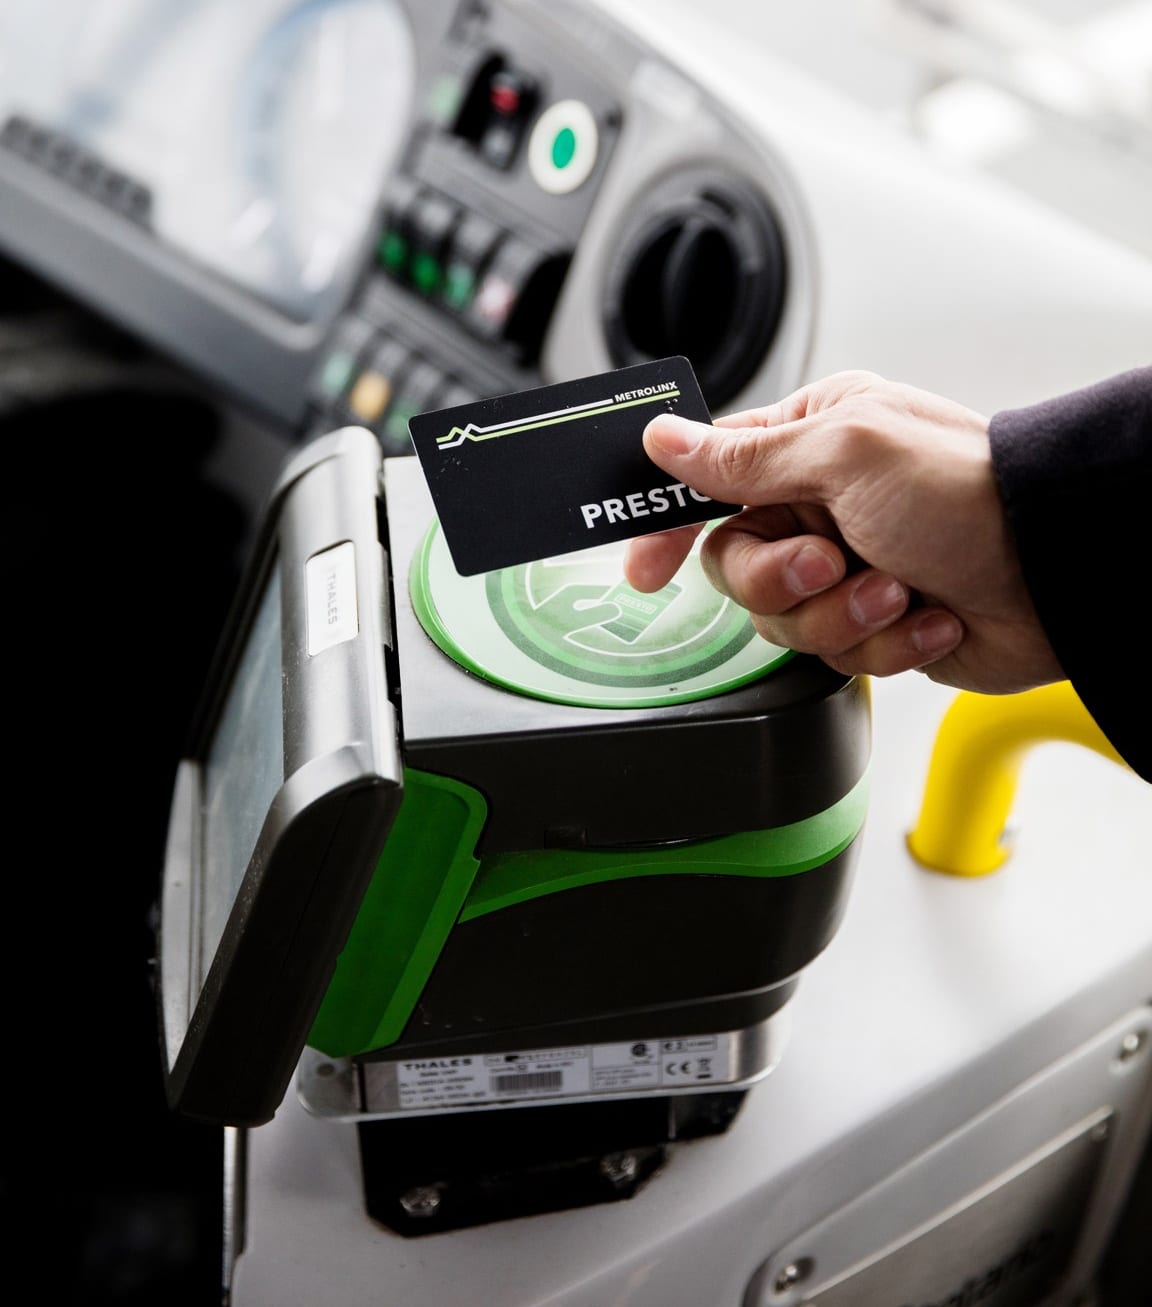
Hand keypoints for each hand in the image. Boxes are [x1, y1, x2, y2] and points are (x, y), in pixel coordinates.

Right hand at [623, 370, 1062, 693]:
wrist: (1056, 573)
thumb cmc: (969, 493)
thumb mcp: (845, 455)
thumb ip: (743, 457)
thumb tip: (665, 439)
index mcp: (810, 441)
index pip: (708, 480)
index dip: (671, 526)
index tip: (646, 567)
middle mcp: (822, 503)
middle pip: (737, 566)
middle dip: (784, 580)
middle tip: (831, 563)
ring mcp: (848, 566)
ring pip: (782, 620)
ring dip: (844, 615)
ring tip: (899, 590)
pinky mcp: (875, 620)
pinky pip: (836, 652)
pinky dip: (885, 641)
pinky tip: (928, 617)